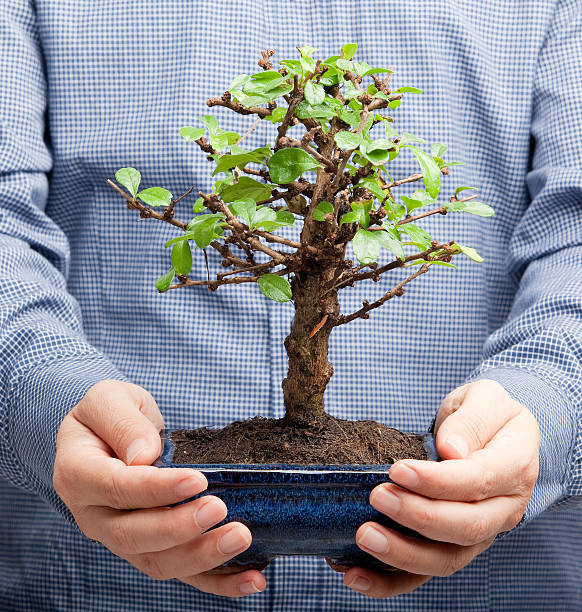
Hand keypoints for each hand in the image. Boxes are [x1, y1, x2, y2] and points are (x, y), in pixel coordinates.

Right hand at [53, 380, 265, 597]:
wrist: (108, 433)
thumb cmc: (110, 412)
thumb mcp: (109, 399)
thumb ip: (122, 423)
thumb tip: (144, 457)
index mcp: (79, 475)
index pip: (116, 488)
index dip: (157, 489)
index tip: (198, 480)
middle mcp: (95, 515)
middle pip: (134, 535)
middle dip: (180, 528)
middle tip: (219, 509)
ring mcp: (121, 537)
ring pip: (157, 561)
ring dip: (201, 556)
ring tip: (240, 538)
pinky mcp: (150, 547)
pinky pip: (181, 572)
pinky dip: (217, 581)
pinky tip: (252, 579)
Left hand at [344, 379, 539, 597]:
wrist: (493, 432)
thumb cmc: (485, 413)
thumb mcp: (485, 399)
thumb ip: (472, 421)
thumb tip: (452, 450)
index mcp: (515, 468)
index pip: (478, 481)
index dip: (438, 481)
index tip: (398, 471)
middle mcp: (503, 509)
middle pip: (465, 527)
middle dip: (417, 516)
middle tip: (378, 496)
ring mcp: (480, 533)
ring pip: (446, 559)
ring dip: (403, 555)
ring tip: (364, 537)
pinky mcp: (454, 545)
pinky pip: (425, 571)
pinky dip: (391, 581)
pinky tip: (355, 575)